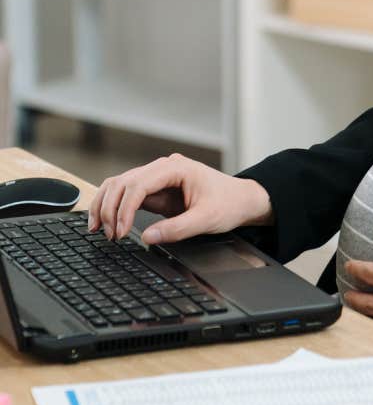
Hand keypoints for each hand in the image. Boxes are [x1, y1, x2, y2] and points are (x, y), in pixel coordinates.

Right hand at [87, 153, 273, 244]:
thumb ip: (177, 229)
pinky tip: (106, 222)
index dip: (124, 208)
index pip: (138, 183)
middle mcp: (163, 167)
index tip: (120, 232)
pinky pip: (127, 193)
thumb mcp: (206, 219)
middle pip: (123, 181)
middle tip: (108, 235)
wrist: (241, 199)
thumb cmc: (229, 203)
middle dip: (110, 208)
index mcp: (176, 168)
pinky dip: (114, 206)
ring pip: (120, 185)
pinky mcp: (155, 188)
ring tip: (99, 230)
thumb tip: (147, 237)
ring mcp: (157, 177)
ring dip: (106, 205)